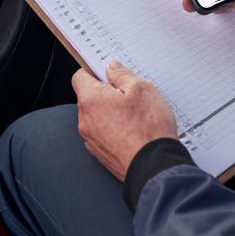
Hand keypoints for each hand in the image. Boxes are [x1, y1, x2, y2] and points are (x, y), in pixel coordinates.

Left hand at [72, 61, 177, 181]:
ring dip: (112, 112)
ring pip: (98, 116)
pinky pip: (103, 133)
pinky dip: (115, 129)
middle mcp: (85, 120)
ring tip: (135, 116)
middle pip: (90, 97)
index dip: (95, 71)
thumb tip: (112, 68)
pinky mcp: (100, 153)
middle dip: (107, 93)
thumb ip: (122, 75)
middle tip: (130, 95)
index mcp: (91, 100)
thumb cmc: (148, 129)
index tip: (110, 73)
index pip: (80, 76)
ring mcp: (91, 139)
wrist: (154, 167)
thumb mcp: (141, 89)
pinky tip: (133, 131)